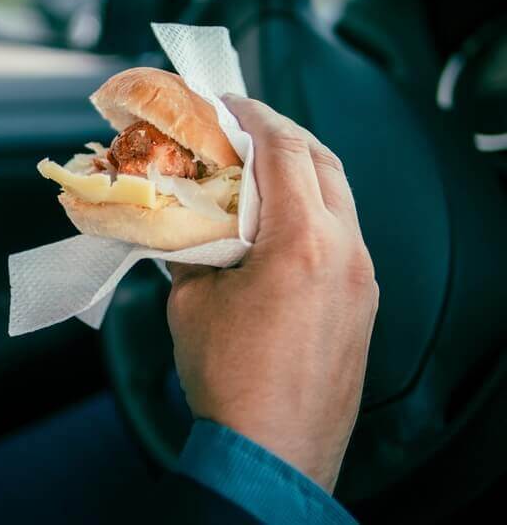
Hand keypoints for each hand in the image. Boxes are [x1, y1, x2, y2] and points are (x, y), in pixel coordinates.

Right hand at [166, 95, 377, 491]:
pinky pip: (343, 234)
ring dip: (301, 171)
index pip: (285, 151)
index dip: (255, 116)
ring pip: (339, 197)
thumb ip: (194, 247)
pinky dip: (312, 210)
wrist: (271, 449)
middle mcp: (345, 251)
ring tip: (258, 168)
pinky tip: (279, 221)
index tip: (229, 102)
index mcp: (301, 241)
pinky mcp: (363, 303)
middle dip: (283, 135)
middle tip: (244, 126)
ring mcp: (362, 278)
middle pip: (323, 162)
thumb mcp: (191, 300)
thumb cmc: (228, 377)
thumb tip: (189, 223)